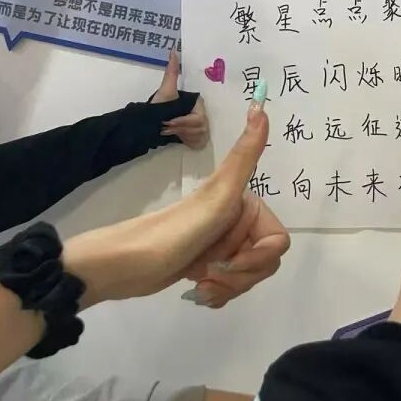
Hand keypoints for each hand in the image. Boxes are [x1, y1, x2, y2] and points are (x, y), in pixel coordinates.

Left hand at [64, 100, 289, 308]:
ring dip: (228, 286)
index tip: (230, 260)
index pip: (278, 241)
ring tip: (200, 285)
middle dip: (241, 275)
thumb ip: (245, 155)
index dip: (257, 257)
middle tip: (210, 274)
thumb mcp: (217, 195)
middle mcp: (237, 220)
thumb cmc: (173, 231)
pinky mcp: (207, 266)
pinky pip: (231, 286)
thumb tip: (261, 106)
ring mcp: (222, 244)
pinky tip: (196, 291)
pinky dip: (218, 294)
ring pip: (250, 275)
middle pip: (265, 261)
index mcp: (245, 203)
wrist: (123, 264)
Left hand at [151, 52, 208, 148]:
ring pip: (199, 136)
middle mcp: (205, 114)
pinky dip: (188, 141)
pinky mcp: (200, 139)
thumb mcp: (166, 89)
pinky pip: (199, 142)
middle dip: (180, 128)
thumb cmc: (159, 106)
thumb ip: (172, 71)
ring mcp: (204, 128)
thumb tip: (173, 50)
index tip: (168, 122)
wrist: (152, 123)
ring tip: (169, 131)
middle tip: (166, 128)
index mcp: (198, 103)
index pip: (198, 117)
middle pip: (199, 128)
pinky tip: (178, 138)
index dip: (183, 121)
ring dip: (182, 134)